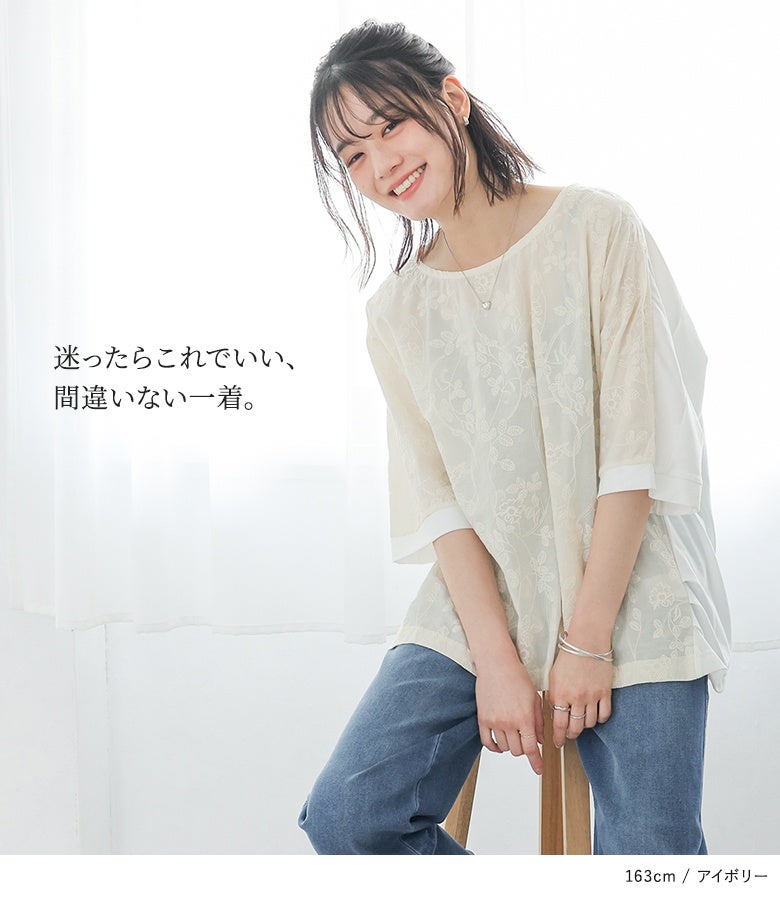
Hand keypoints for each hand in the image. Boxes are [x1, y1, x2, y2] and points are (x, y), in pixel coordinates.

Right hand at [474, 649, 544, 774]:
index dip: (536, 762)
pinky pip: (487, 742)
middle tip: (525, 739)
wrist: (496, 664)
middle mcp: (509, 723)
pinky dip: (495, 746)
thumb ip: (538, 721)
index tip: (538, 770)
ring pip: (504, 747)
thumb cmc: (517, 676)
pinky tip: (500, 743)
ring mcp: (494, 722)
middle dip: (524, 748)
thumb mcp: (534, 698)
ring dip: (511, 745)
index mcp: (525, 718)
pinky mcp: (482, 719)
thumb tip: (540, 740)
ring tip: (513, 735)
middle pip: (518, 750)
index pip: (531, 749)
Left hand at [548, 646, 613, 748]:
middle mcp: (576, 698)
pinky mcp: (605, 693)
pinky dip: (600, 720)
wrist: (587, 642)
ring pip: (590, 724)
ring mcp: (592, 696)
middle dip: (570, 735)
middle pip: (575, 727)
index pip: (559, 724)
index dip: (558, 737)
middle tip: (568, 736)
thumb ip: (555, 696)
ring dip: (584, 727)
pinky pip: (604, 715)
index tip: (557, 743)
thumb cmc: (568, 657)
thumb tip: (555, 713)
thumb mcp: (554, 676)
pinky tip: (595, 717)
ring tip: (580, 725)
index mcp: (561, 693)